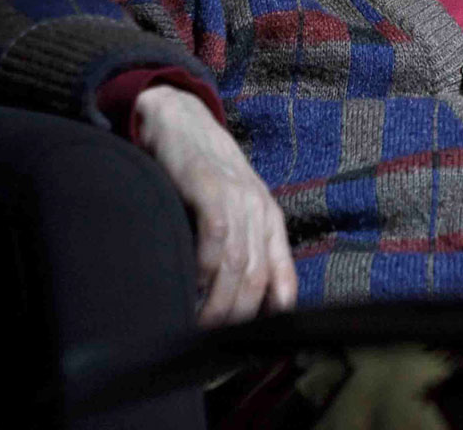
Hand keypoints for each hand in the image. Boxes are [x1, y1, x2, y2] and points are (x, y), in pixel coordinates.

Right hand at [135, 84, 298, 325]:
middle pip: (257, 279)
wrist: (178, 119)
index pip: (283, 278)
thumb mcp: (228, 209)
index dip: (271, 315)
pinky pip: (216, 237)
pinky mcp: (210, 185)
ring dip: (217, 303)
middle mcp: (259, 208)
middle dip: (236, 318)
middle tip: (210, 342)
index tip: (250, 344)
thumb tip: (236, 300)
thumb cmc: (199, 170)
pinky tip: (189, 287)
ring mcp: (238, 196)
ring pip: (238, 264)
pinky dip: (204, 270)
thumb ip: (237, 247)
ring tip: (198, 326)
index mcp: (268, 218)